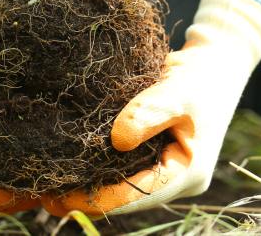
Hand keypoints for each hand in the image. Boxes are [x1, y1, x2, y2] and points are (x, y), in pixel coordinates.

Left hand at [40, 0, 260, 216]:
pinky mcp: (154, 156)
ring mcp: (165, 169)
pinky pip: (124, 169)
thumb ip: (150, 112)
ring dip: (90, 185)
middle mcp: (177, 178)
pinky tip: (68, 165)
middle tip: (45, 195)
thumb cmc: (201, 76)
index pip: (140, 194)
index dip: (101, 198)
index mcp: (190, 172)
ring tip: (47, 186)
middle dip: (89, 197)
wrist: (216, 62)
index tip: (64, 195)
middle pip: (128, 197)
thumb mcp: (179, 90)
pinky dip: (97, 169)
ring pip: (124, 185)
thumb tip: (116, 139)